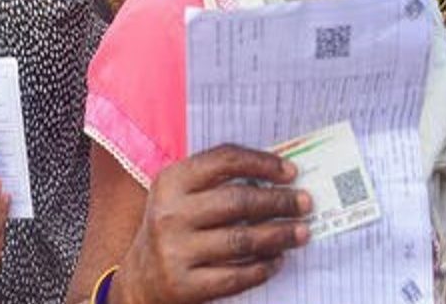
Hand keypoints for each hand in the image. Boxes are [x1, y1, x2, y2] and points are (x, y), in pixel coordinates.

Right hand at [114, 144, 311, 303]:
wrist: (140, 278)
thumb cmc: (173, 227)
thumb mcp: (180, 195)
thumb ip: (217, 182)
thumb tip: (278, 176)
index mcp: (170, 182)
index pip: (223, 160)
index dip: (261, 163)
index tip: (290, 171)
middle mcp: (169, 213)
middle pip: (238, 201)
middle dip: (279, 201)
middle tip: (305, 203)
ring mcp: (175, 250)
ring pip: (242, 240)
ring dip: (279, 235)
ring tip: (301, 232)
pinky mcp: (185, 285)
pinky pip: (236, 276)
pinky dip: (264, 267)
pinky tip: (277, 260)